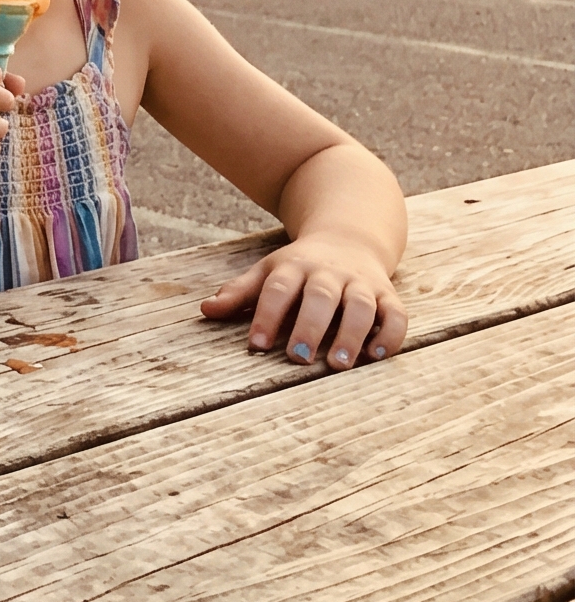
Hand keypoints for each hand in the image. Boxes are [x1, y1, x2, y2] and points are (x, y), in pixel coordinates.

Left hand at [200, 231, 407, 370]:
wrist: (348, 237)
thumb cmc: (299, 266)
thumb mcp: (268, 271)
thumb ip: (240, 292)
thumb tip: (205, 310)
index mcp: (294, 267)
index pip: (277, 289)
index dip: (265, 316)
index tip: (255, 345)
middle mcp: (329, 273)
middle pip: (320, 297)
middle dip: (309, 327)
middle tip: (298, 358)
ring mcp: (361, 283)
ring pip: (360, 306)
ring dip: (352, 334)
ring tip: (339, 364)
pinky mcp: (388, 295)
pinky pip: (395, 314)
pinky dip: (390, 334)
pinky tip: (377, 355)